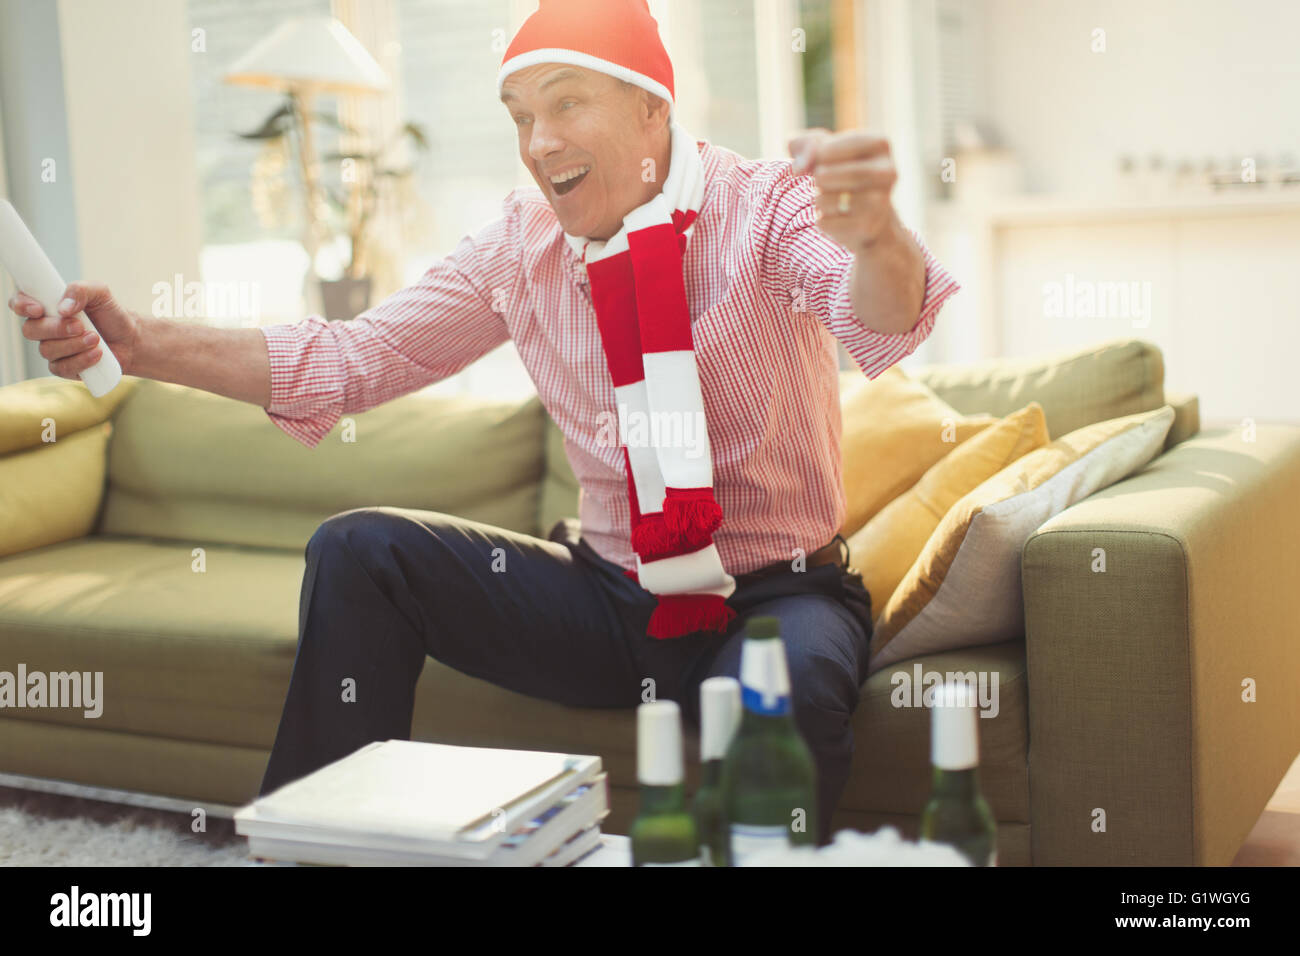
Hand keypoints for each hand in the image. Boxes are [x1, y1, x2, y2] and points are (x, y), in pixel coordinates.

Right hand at [9, 281, 140, 379]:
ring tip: (96, 338)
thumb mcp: (100, 293)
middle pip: (30, 330)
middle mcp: (45, 328)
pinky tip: (97, 354)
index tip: (38, 309)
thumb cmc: (111, 314)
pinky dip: (81, 361)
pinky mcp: (64, 367)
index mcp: (47, 306)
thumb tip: (63, 307)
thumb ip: (81, 291)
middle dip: (56, 329)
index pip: (20, 304)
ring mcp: (53, 349)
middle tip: (80, 326)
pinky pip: (61, 368)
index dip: (21, 306)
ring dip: (73, 345)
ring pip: (47, 350)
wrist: (130, 339)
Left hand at [788, 128, 899, 250]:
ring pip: (827, 201)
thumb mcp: (821, 149)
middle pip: (831, 175)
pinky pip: (826, 223)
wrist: (868, 213)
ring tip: (832, 198)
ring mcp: (881, 203)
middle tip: (822, 181)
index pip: (833, 148)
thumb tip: (799, 168)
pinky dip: (822, 220)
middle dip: (818, 179)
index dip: (817, 156)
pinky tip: (837, 216)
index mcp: (880, 144)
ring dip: (819, 200)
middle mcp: (888, 172)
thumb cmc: (840, 170)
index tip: (820, 160)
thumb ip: (806, 145)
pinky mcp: (868, 228)